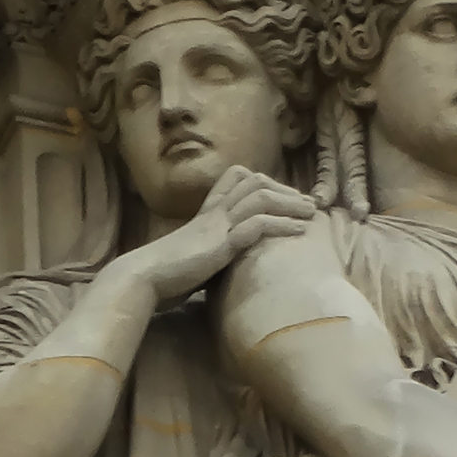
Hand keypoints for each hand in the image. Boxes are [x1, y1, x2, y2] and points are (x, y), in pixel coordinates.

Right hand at [132, 166, 315, 308]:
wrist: (144, 278)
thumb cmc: (165, 274)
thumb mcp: (193, 256)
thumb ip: (211, 250)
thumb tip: (223, 261)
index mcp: (207, 212)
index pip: (237, 178)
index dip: (264, 182)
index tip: (285, 196)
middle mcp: (214, 212)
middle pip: (255, 182)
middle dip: (285, 190)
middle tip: (308, 203)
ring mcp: (217, 225)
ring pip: (261, 198)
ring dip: (291, 204)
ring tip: (312, 213)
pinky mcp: (221, 244)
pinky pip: (257, 225)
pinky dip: (282, 224)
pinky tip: (299, 230)